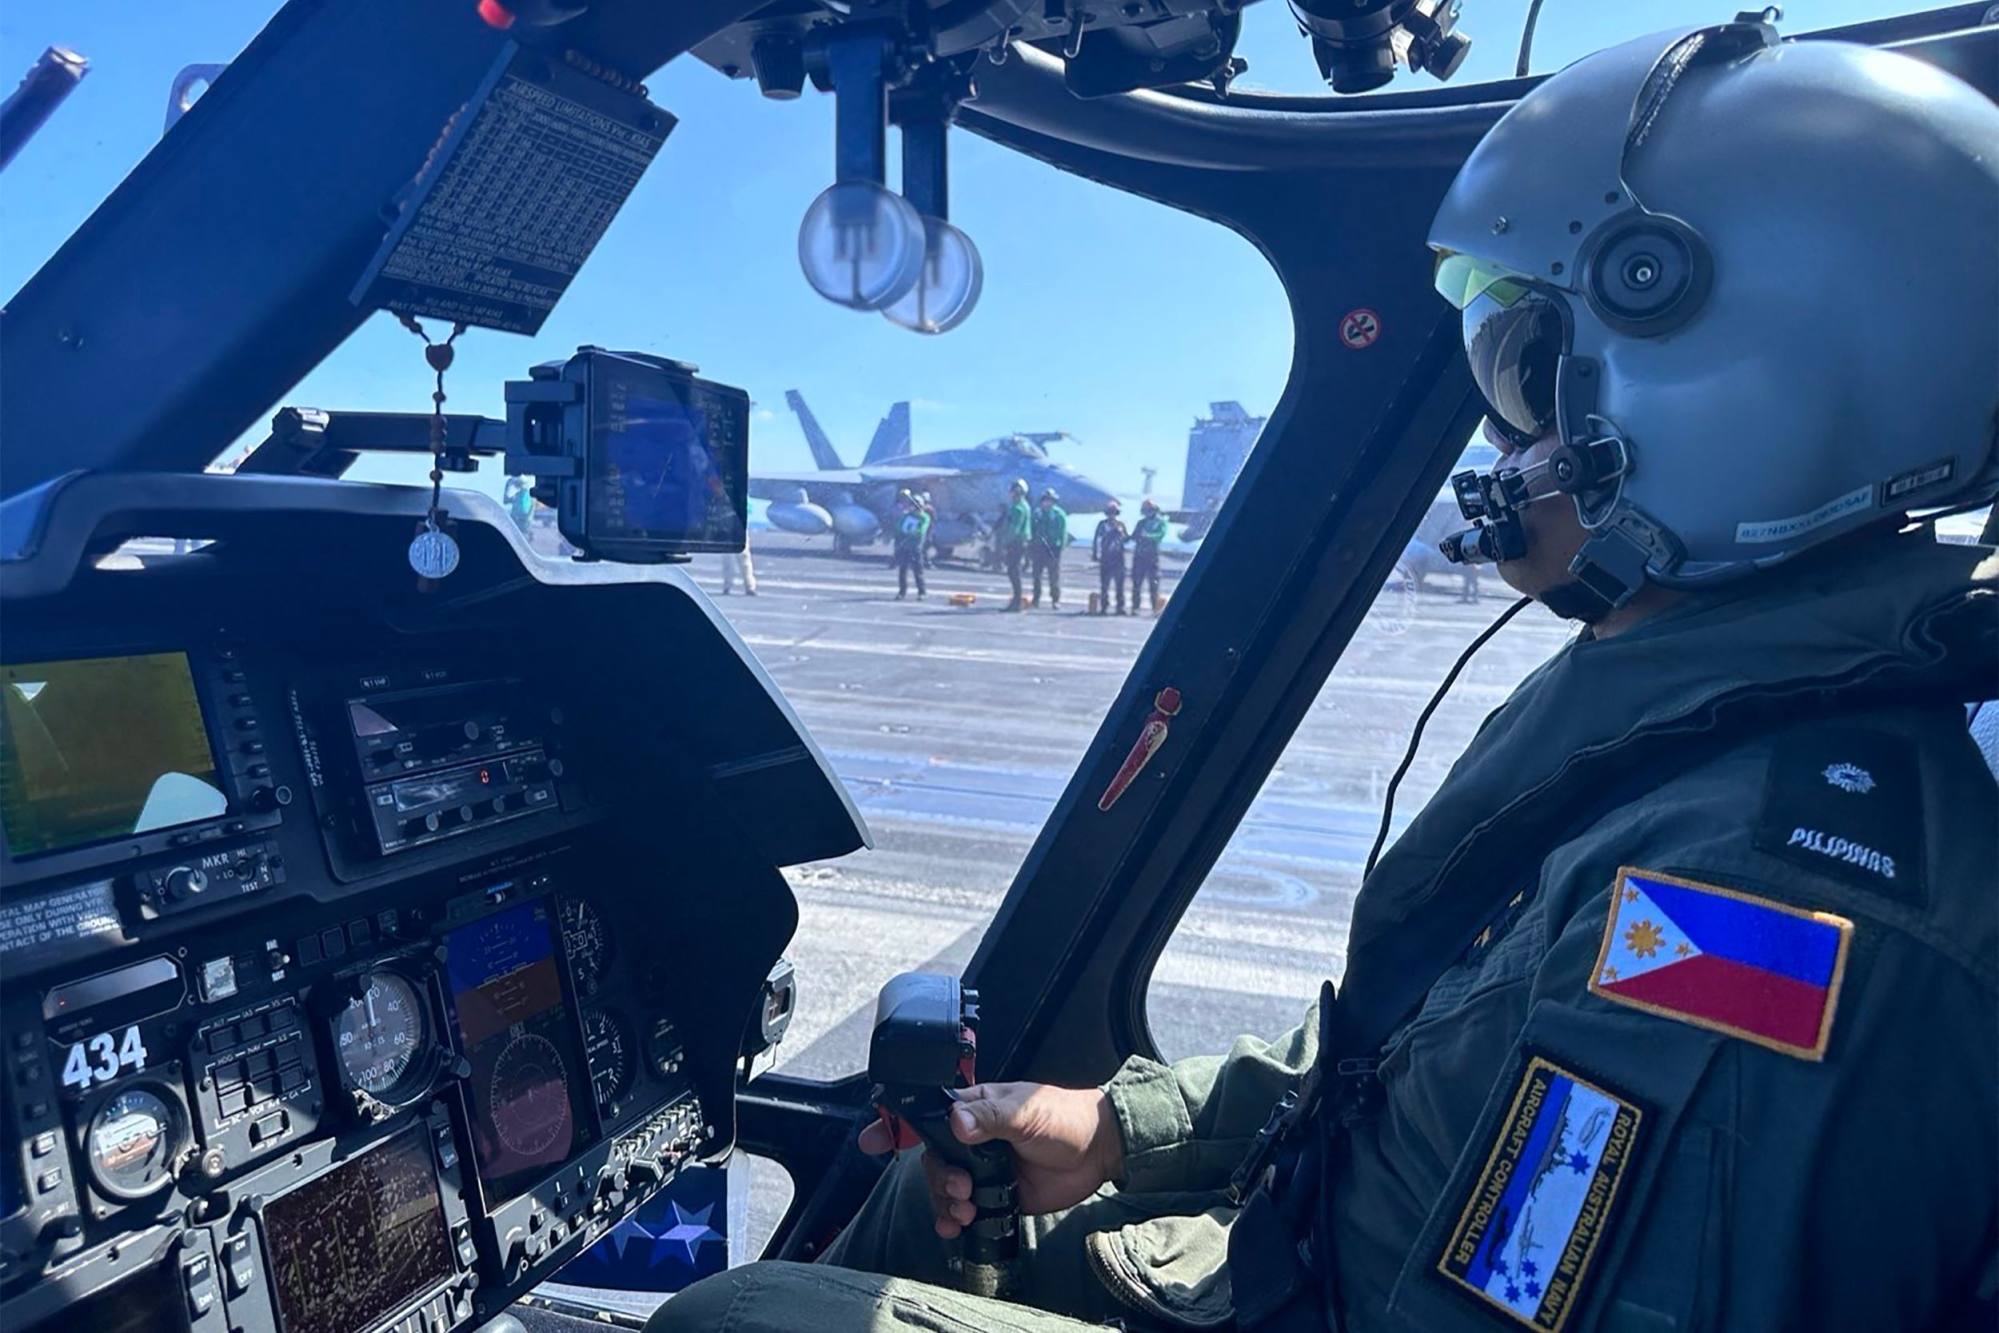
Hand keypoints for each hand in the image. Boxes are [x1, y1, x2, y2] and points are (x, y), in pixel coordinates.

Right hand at [858, 1082, 1123, 1238]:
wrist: (1100, 1151)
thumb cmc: (1063, 1117)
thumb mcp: (1026, 1110)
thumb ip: (990, 1115)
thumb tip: (956, 1121)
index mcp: (974, 1109)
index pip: (927, 1113)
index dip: (895, 1125)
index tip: (869, 1141)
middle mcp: (972, 1138)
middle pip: (932, 1160)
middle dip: (936, 1179)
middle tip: (961, 1189)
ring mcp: (982, 1168)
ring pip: (943, 1187)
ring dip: (944, 1202)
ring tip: (966, 1210)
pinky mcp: (997, 1195)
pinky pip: (963, 1210)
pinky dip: (953, 1220)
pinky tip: (956, 1228)